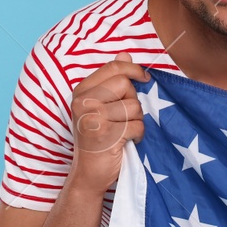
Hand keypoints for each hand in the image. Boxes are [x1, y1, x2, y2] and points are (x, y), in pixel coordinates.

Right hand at [68, 54, 149, 194]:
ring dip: (136, 121)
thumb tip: (126, 53)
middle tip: (123, 118)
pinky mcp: (103, 134)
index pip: (114, 67)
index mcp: (82, 91)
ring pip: (134, 106)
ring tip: (123, 132)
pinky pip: (136, 126)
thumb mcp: (104, 106)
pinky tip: (125, 143)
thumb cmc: (100, 137)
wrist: (89, 173)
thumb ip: (113, 80)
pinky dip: (137, 135)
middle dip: (133, 102)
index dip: (135, 70)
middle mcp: (82, 102)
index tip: (145, 79)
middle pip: (126, 85)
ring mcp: (91, 118)